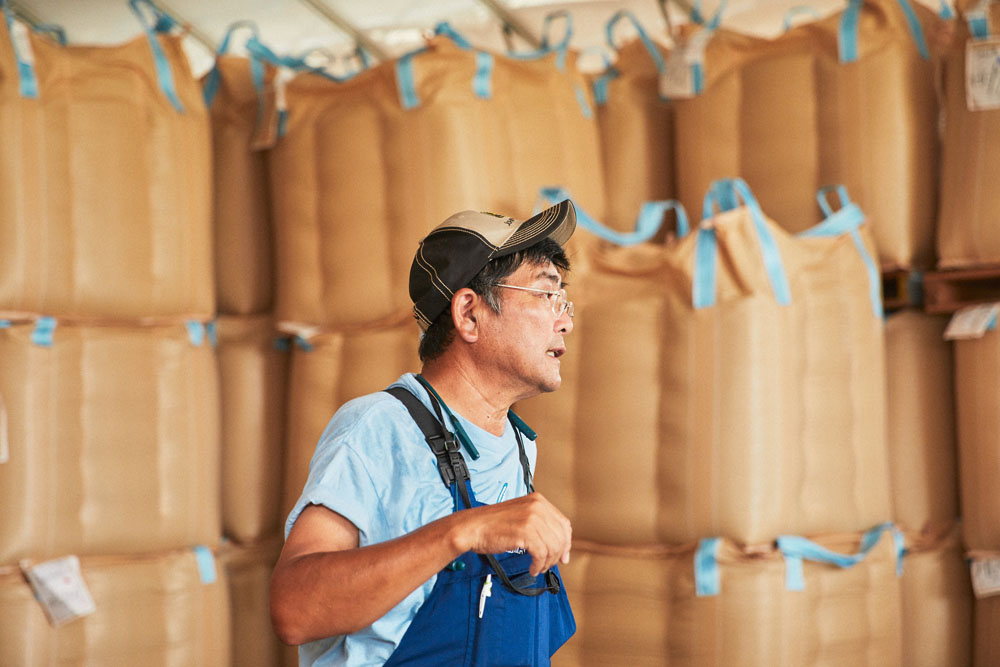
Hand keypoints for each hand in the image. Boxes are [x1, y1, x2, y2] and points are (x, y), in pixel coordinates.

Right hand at [450, 492, 571, 576]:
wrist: (472, 527)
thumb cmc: (492, 525)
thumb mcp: (520, 516)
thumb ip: (539, 524)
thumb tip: (558, 544)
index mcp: (538, 500)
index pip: (564, 523)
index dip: (566, 542)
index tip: (564, 555)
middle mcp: (537, 506)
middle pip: (561, 536)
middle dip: (557, 555)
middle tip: (549, 565)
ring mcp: (531, 518)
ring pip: (552, 547)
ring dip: (547, 563)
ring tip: (538, 568)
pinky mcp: (525, 532)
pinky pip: (541, 554)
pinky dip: (538, 565)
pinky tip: (533, 568)